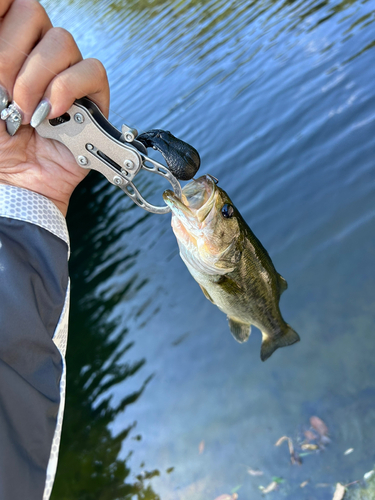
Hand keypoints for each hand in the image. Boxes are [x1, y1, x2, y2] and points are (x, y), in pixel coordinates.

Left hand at [0, 0, 109, 215]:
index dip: (2, 5)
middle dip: (12, 54)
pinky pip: (91, 70)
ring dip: (38, 78)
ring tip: (27, 112)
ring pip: (62, 40)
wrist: (16, 184)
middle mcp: (34, 56)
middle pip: (32, 13)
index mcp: (5, 49)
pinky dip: (69, 88)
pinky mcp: (90, 99)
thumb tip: (2, 10)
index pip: (8, 3)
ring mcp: (64, 76)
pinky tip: (54, 112)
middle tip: (4, 93)